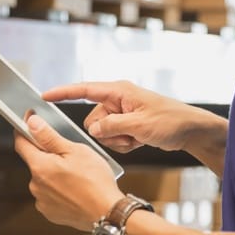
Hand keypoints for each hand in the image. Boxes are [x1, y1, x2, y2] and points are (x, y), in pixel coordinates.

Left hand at [14, 114, 123, 231]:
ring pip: (44, 179)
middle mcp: (36, 185)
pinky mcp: (50, 212)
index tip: (31, 124)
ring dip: (54, 174)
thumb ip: (49, 137)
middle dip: (48, 156)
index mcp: (39, 167)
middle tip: (69, 155)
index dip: (25, 130)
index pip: (21, 143)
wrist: (108, 213)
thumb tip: (32, 123)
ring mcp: (42, 201)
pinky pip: (50, 195)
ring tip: (77, 175)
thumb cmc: (95, 182)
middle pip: (35, 162)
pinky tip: (75, 188)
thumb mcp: (75, 151)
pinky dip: (59, 190)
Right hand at [43, 80, 208, 153]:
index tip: (44, 96)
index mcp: (118, 92)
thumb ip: (112, 126)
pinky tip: (139, 142)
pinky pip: (113, 138)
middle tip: (129, 135)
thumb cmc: (170, 120)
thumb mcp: (140, 125)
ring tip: (137, 138)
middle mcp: (117, 100)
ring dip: (117, 140)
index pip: (84, 90)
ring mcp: (122, 113)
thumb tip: (93, 130)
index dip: (63, 93)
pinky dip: (124, 144)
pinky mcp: (126, 125)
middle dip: (106, 133)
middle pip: (92, 120)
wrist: (190, 130)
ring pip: (102, 132)